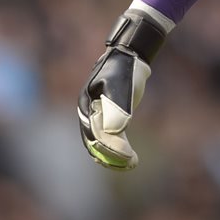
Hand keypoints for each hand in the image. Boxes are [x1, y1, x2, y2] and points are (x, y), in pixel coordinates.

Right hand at [77, 9, 168, 170]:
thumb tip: (115, 131)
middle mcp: (88, 113)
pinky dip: (118, 150)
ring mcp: (97, 116)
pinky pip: (109, 139)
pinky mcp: (108, 118)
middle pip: (95, 142)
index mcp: (86, 105)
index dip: (110, 148)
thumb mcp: (120, 84)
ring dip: (114, 157)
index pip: (94, 134)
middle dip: (112, 156)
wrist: (131, 56)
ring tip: (133, 163)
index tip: (127, 156)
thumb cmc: (125, 68)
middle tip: (132, 162)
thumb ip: (117, 106)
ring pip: (101, 144)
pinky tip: (131, 158)